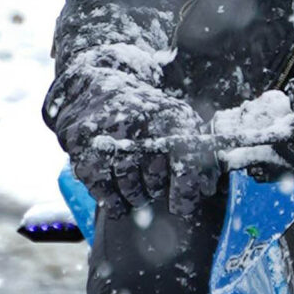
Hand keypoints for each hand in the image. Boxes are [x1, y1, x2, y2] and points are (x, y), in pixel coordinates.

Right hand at [45, 50, 217, 216]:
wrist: (93, 86)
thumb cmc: (141, 110)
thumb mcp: (175, 117)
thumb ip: (197, 150)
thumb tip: (210, 187)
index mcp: (168, 117)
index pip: (184, 164)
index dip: (187, 191)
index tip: (184, 207)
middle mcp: (138, 124)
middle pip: (155, 178)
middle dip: (157, 190)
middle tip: (155, 188)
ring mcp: (108, 136)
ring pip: (129, 186)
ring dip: (137, 197)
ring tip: (139, 193)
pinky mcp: (83, 149)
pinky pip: (102, 189)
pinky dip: (114, 201)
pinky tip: (120, 201)